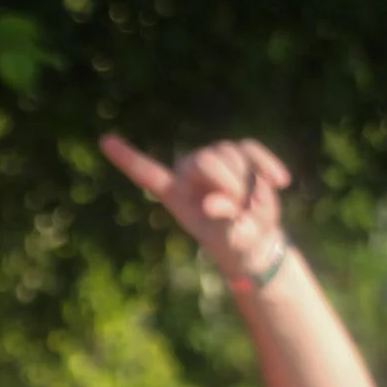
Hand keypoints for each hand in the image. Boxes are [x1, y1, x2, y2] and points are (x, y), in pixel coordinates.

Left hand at [102, 133, 291, 280]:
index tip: (105, 142)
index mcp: (177, 194)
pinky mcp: (241, 154)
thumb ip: (226, 223)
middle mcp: (191, 170)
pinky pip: (252, 151)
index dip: (129, 158)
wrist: (258, 240)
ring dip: (251, 186)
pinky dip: (266, 166)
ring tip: (257, 212)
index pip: (149, 173)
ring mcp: (216, 158)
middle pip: (208, 161)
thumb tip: (218, 204)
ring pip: (232, 156)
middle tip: (245, 212)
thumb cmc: (237, 243)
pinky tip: (282, 182)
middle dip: (231, 185)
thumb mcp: (233, 241)